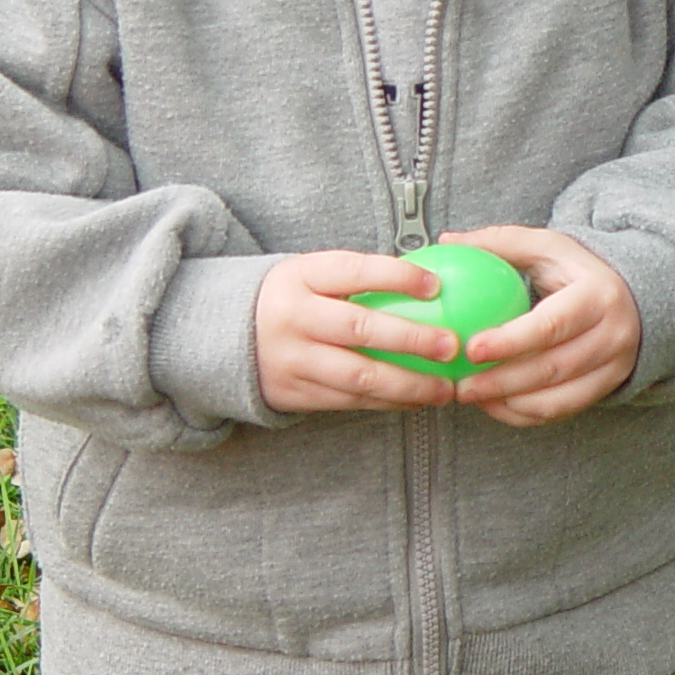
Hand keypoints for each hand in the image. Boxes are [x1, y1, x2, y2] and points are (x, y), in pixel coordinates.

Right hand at [254, 251, 463, 414]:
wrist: (222, 337)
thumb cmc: (293, 299)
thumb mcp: (312, 275)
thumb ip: (359, 277)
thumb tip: (430, 278)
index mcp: (301, 277)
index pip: (354, 271)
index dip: (396, 277)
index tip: (436, 286)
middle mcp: (294, 317)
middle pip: (359, 329)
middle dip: (412, 339)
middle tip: (452, 345)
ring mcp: (292, 359)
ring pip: (358, 376)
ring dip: (408, 385)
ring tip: (445, 388)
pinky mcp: (293, 393)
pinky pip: (348, 401)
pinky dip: (386, 403)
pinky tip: (416, 400)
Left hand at [438, 226, 640, 426]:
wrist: (633, 298)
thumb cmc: (578, 272)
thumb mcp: (548, 247)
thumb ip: (501, 243)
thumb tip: (450, 240)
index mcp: (598, 296)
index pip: (553, 324)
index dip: (511, 341)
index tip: (472, 349)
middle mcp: (613, 335)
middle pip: (554, 367)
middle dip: (502, 381)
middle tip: (462, 385)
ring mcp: (614, 367)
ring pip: (558, 398)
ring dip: (509, 402)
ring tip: (472, 396)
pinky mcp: (606, 388)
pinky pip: (561, 411)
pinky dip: (524, 414)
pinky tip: (494, 404)